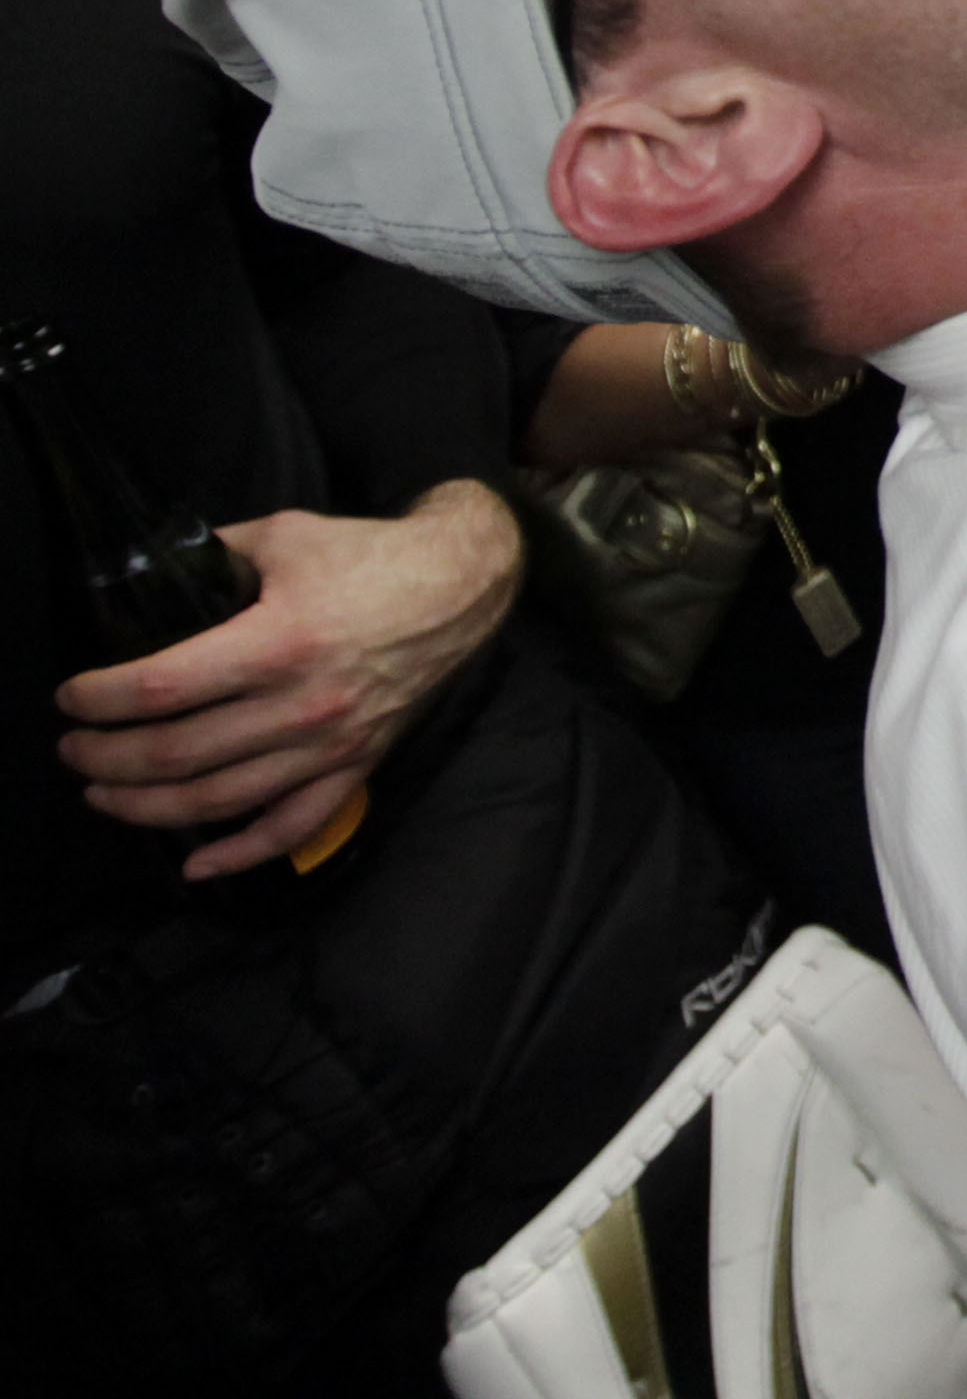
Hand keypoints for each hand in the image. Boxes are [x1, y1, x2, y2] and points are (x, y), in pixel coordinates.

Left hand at [54, 483, 524, 877]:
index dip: (100, 699)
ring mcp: (331, 745)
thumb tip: (149, 575)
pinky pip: (292, 827)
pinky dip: (239, 855)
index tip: (72, 697)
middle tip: (73, 750)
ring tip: (103, 793)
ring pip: (219, 800)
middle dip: (106, 758)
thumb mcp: (283, 534)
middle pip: (177, 753)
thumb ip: (212, 556)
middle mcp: (303, 704)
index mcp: (280, 641)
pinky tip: (193, 864)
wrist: (462, 585)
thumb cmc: (370, 556)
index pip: (162, 688)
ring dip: (146, 807)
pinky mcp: (357, 766)